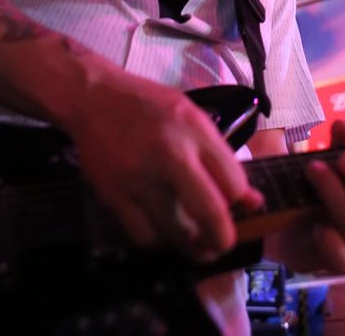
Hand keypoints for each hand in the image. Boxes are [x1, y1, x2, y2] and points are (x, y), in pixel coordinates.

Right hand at [68, 68, 263, 260]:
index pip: (233, 182)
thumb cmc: (148, 104)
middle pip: (210, 212)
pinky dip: (158, 240)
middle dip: (223, 238)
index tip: (238, 208)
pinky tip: (164, 233)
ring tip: (198, 246)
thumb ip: (221, 158)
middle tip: (222, 244)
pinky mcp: (113, 194)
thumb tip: (252, 201)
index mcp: (194, 129)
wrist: (92, 98)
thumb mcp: (192, 117)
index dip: (240, 202)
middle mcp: (170, 154)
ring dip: (192, 245)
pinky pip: (143, 234)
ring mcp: (140, 177)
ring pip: (176, 231)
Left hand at [267, 119, 344, 271]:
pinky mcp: (330, 261)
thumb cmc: (315, 187)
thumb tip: (343, 126)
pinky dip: (330, 241)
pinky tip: (317, 226)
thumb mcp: (329, 160)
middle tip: (341, 158)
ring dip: (336, 193)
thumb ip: (340, 144)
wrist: (281, 221)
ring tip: (313, 169)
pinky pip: (339, 259)